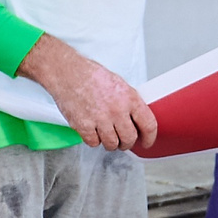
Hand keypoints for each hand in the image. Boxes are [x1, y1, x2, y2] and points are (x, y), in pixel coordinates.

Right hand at [19, 35, 155, 150]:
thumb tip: (137, 119)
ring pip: (112, 144)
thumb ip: (130, 102)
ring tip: (106, 135)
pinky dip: (93, 140)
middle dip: (127, 143)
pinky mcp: (83, 126)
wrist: (67, 73)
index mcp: (129, 99)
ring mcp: (100, 120)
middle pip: (129, 139)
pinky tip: (92, 131)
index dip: (149, 138)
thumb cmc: (91, 76)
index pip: (148, 125)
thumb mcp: (120, 84)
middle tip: (123, 141)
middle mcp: (116, 111)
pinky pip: (94, 143)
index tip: (146, 142)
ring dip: (110, 143)